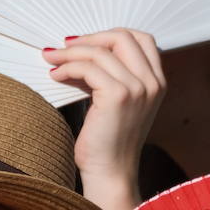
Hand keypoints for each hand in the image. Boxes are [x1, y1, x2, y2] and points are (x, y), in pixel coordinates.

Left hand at [43, 29, 165, 209]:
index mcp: (157, 83)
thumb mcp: (118, 103)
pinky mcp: (118, 96)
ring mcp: (138, 89)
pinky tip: (56, 76)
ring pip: (100, 52)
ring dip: (71, 53)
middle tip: (65, 48)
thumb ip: (112, 76)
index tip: (86, 44)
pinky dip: (68, 67)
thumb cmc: (109, 143)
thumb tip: (83, 51)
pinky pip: (88, 68)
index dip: (110, 35)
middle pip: (123, 37)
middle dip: (90, 38)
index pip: (141, 39)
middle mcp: (152, 83)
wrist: (111, 174)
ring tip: (52, 61)